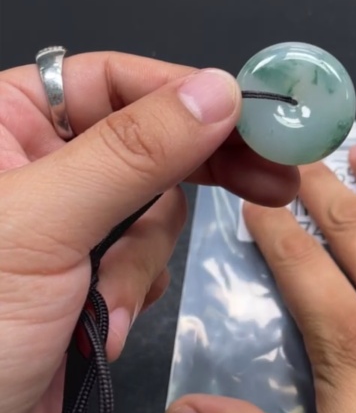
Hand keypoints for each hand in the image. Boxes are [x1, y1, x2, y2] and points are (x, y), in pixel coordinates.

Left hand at [0, 52, 298, 412]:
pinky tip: (103, 332)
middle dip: (193, 175)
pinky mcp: (81, 281)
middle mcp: (35, 164)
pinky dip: (132, 296)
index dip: (186, 94)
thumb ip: (135, 151)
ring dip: (141, 262)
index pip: (113, 80)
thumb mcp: (45, 224)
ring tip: (107, 306)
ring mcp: (61, 226)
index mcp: (5, 123)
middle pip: (147, 141)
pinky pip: (140, 263)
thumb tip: (218, 88)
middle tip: (271, 184)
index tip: (255, 119)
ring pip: (151, 210)